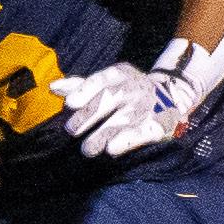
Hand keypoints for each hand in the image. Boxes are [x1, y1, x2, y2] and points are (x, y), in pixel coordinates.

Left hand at [49, 62, 199, 158]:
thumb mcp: (106, 83)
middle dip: (89, 115)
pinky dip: (127, 140)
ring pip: (124, 118)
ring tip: (87, 149)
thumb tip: (53, 87)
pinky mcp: (159, 124)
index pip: (102, 79)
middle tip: (71, 130)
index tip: (70, 104)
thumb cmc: (126, 90)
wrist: (170, 95)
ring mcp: (148, 105)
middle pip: (111, 98)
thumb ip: (80, 86)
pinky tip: (111, 150)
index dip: (86, 90)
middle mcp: (134, 87)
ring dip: (103, 133)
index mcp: (120, 74)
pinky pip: (143, 132)